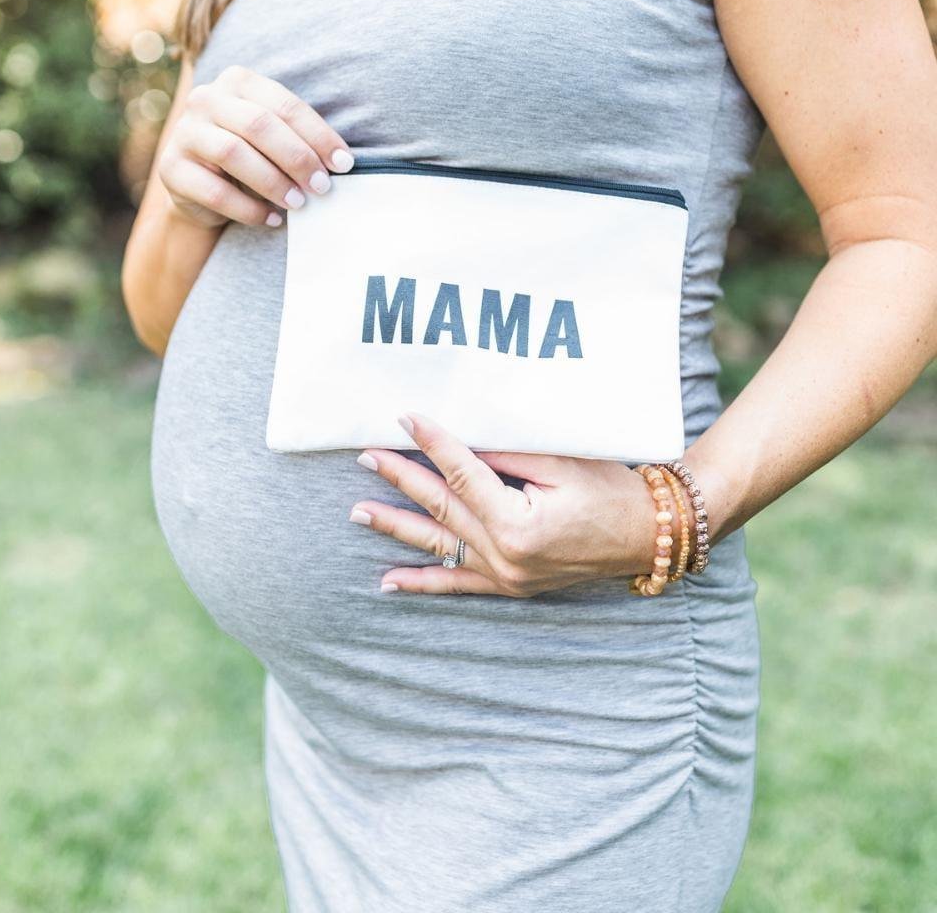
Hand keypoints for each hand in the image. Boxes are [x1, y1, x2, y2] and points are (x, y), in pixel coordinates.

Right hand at [157, 65, 354, 228]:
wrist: (201, 188)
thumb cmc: (251, 158)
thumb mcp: (274, 140)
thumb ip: (299, 140)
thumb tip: (341, 162)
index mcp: (237, 81)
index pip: (284, 105)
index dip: (318, 135)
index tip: (344, 163)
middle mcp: (206, 99)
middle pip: (259, 125)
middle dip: (297, 158)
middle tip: (322, 187)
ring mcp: (184, 132)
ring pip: (234, 153)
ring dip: (273, 182)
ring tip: (299, 204)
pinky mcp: (171, 168)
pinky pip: (215, 190)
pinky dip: (248, 208)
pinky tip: (271, 218)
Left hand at [349, 412, 672, 596]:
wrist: (648, 535)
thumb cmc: (611, 490)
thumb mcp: (561, 463)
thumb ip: (507, 456)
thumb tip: (460, 441)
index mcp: (519, 522)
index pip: (461, 474)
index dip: (432, 442)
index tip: (404, 419)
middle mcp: (506, 556)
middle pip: (442, 508)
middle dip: (400, 479)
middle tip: (365, 456)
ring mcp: (506, 576)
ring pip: (439, 546)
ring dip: (396, 527)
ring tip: (358, 511)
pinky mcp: (510, 586)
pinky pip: (457, 586)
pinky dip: (423, 583)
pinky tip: (389, 582)